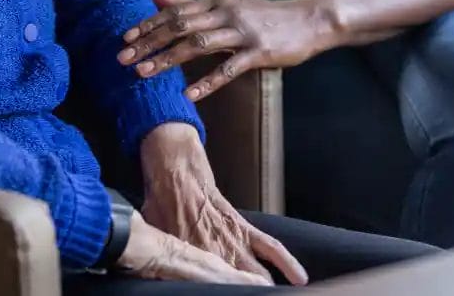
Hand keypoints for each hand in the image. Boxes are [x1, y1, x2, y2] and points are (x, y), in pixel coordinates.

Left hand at [119, 0, 333, 100]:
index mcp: (216, 1)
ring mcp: (243, 32)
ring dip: (168, 59)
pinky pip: (228, 69)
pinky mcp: (259, 52)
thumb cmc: (264, 15)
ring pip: (198, 44)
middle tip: (123, 57)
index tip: (125, 37)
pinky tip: (189, 94)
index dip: (148, 23)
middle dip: (149, 42)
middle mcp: (226, 12)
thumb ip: (191, 3)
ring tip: (144, 73)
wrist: (308, 20)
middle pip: (180, 26)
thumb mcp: (227, 4)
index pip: (175, 11)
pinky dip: (207, 82)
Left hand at [138, 124, 306, 284]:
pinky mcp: (243, 226)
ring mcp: (232, 240)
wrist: (175, 169)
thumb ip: (163, 255)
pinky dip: (286, 261)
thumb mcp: (154, 233)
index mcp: (190, 256)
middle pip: (236, 285)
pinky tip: (299, 277)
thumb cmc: (161, 201)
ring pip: (257, 273)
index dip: (218, 293)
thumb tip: (158, 268)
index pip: (207, 285)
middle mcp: (214, 252)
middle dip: (248, 292)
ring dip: (266, 287)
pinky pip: (270, 246)